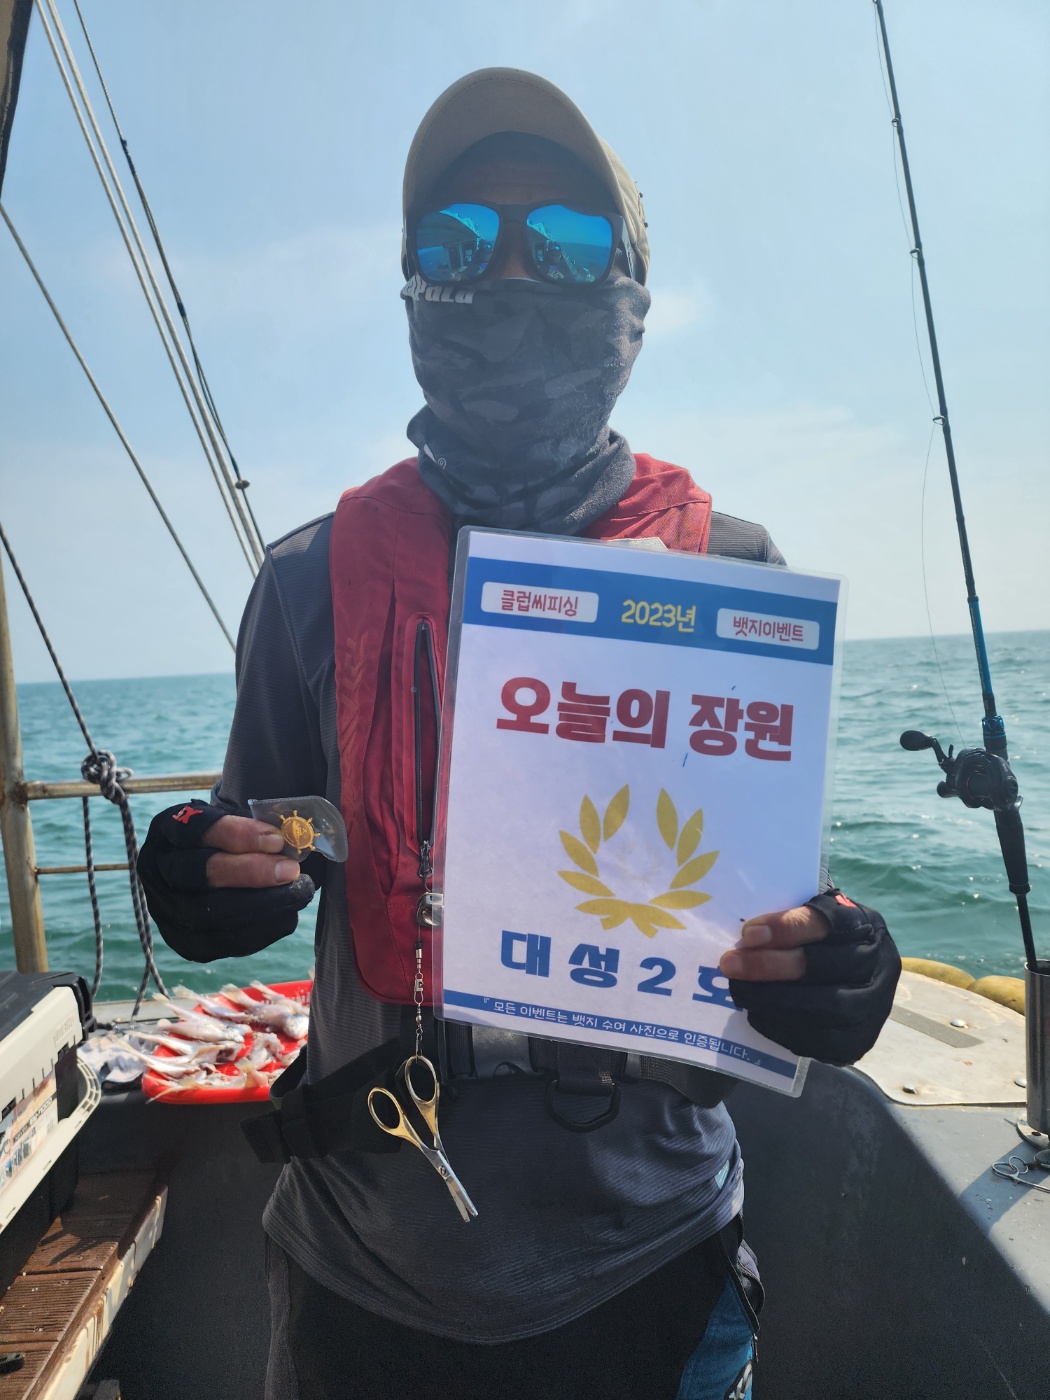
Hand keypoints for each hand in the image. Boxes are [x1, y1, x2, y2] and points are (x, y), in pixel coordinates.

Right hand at [137, 801, 317, 962]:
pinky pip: (221, 941)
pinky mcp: (183, 941)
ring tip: (297, 893)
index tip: (277, 840)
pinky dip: (260, 930)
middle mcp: (157, 869)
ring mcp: (165, 909)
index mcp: (167, 830)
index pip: (197, 829)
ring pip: (210, 912)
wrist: (205, 873)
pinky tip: (286, 915)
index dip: (238, 835)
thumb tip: (293, 843)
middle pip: (200, 872)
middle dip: (250, 872)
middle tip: (290, 870)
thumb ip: (256, 830)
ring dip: (261, 904)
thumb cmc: (226, 843)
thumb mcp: (234, 824)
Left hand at [719, 892, 900, 1065]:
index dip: (787, 928)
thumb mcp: (813, 917)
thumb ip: (787, 920)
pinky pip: (821, 1039)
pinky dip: (784, 1026)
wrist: (854, 980)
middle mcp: (878, 963)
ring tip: (738, 990)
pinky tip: (757, 1013)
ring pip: (824, 1005)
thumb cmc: (822, 941)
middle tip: (729, 963)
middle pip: (821, 966)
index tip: (748, 933)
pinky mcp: (861, 1039)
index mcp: (864, 924)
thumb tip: (744, 933)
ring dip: (772, 998)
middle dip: (769, 965)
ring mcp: (874, 1004)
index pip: (827, 922)